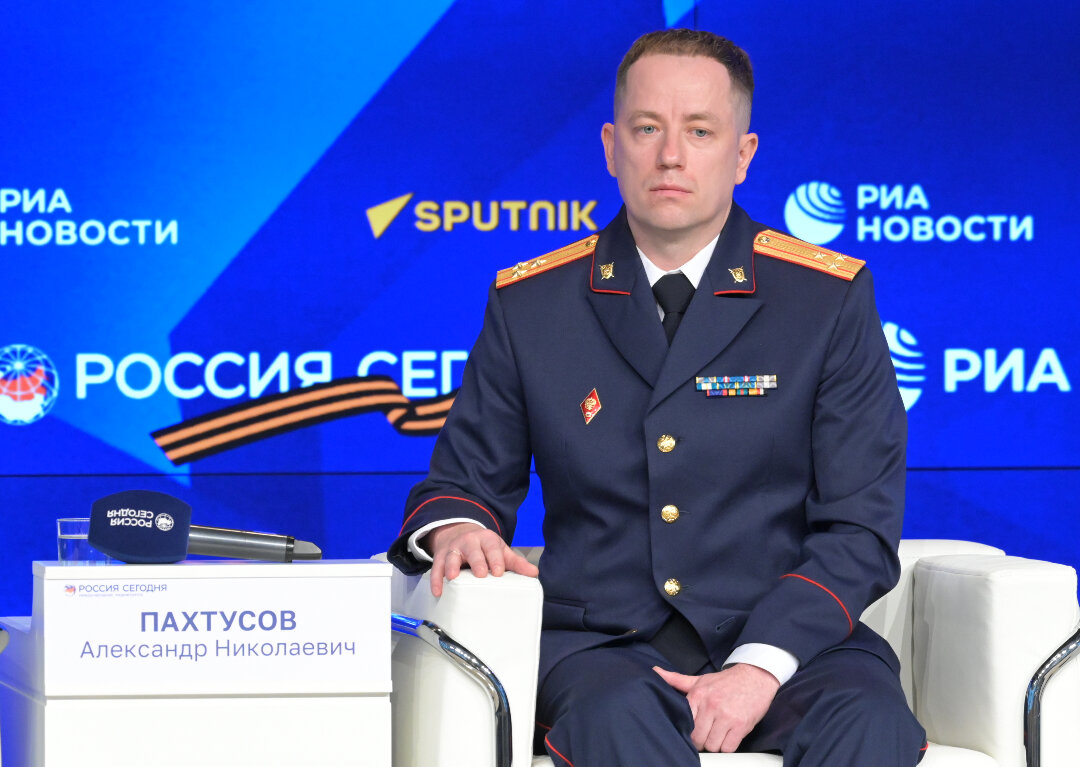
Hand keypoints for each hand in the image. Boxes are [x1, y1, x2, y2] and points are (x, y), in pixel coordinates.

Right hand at [424, 522, 538, 596]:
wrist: (460, 534)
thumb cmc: (485, 548)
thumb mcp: (501, 551)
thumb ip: (516, 563)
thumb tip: (534, 573)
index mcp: (487, 539)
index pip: (492, 547)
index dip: (495, 559)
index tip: (498, 572)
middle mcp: (469, 541)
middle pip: (473, 550)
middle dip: (477, 561)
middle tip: (481, 574)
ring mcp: (454, 549)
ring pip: (451, 556)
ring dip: (451, 566)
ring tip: (452, 578)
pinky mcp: (441, 557)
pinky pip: (436, 568)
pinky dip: (436, 579)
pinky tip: (438, 591)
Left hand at [653, 663, 779, 752]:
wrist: (755, 676)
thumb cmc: (725, 681)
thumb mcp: (699, 679)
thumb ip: (676, 679)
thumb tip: (654, 671)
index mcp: (698, 695)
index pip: (685, 724)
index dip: (687, 731)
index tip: (692, 731)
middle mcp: (711, 706)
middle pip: (698, 739)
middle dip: (701, 741)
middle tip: (706, 735)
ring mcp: (727, 716)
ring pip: (713, 745)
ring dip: (715, 744)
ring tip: (718, 734)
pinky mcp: (741, 725)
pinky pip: (729, 748)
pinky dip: (728, 746)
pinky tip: (728, 736)